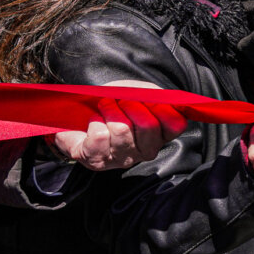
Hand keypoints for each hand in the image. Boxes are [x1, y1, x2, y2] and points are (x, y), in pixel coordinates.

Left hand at [48, 82, 187, 170]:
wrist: (77, 120)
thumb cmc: (112, 106)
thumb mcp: (134, 93)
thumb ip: (150, 93)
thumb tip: (158, 95)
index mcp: (159, 136)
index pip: (175, 125)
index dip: (164, 109)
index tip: (149, 99)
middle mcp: (144, 151)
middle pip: (148, 126)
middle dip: (131, 105)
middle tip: (120, 101)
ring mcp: (121, 158)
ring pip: (121, 129)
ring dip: (109, 110)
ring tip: (104, 106)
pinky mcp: (97, 160)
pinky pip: (99, 134)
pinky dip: (94, 120)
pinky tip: (94, 121)